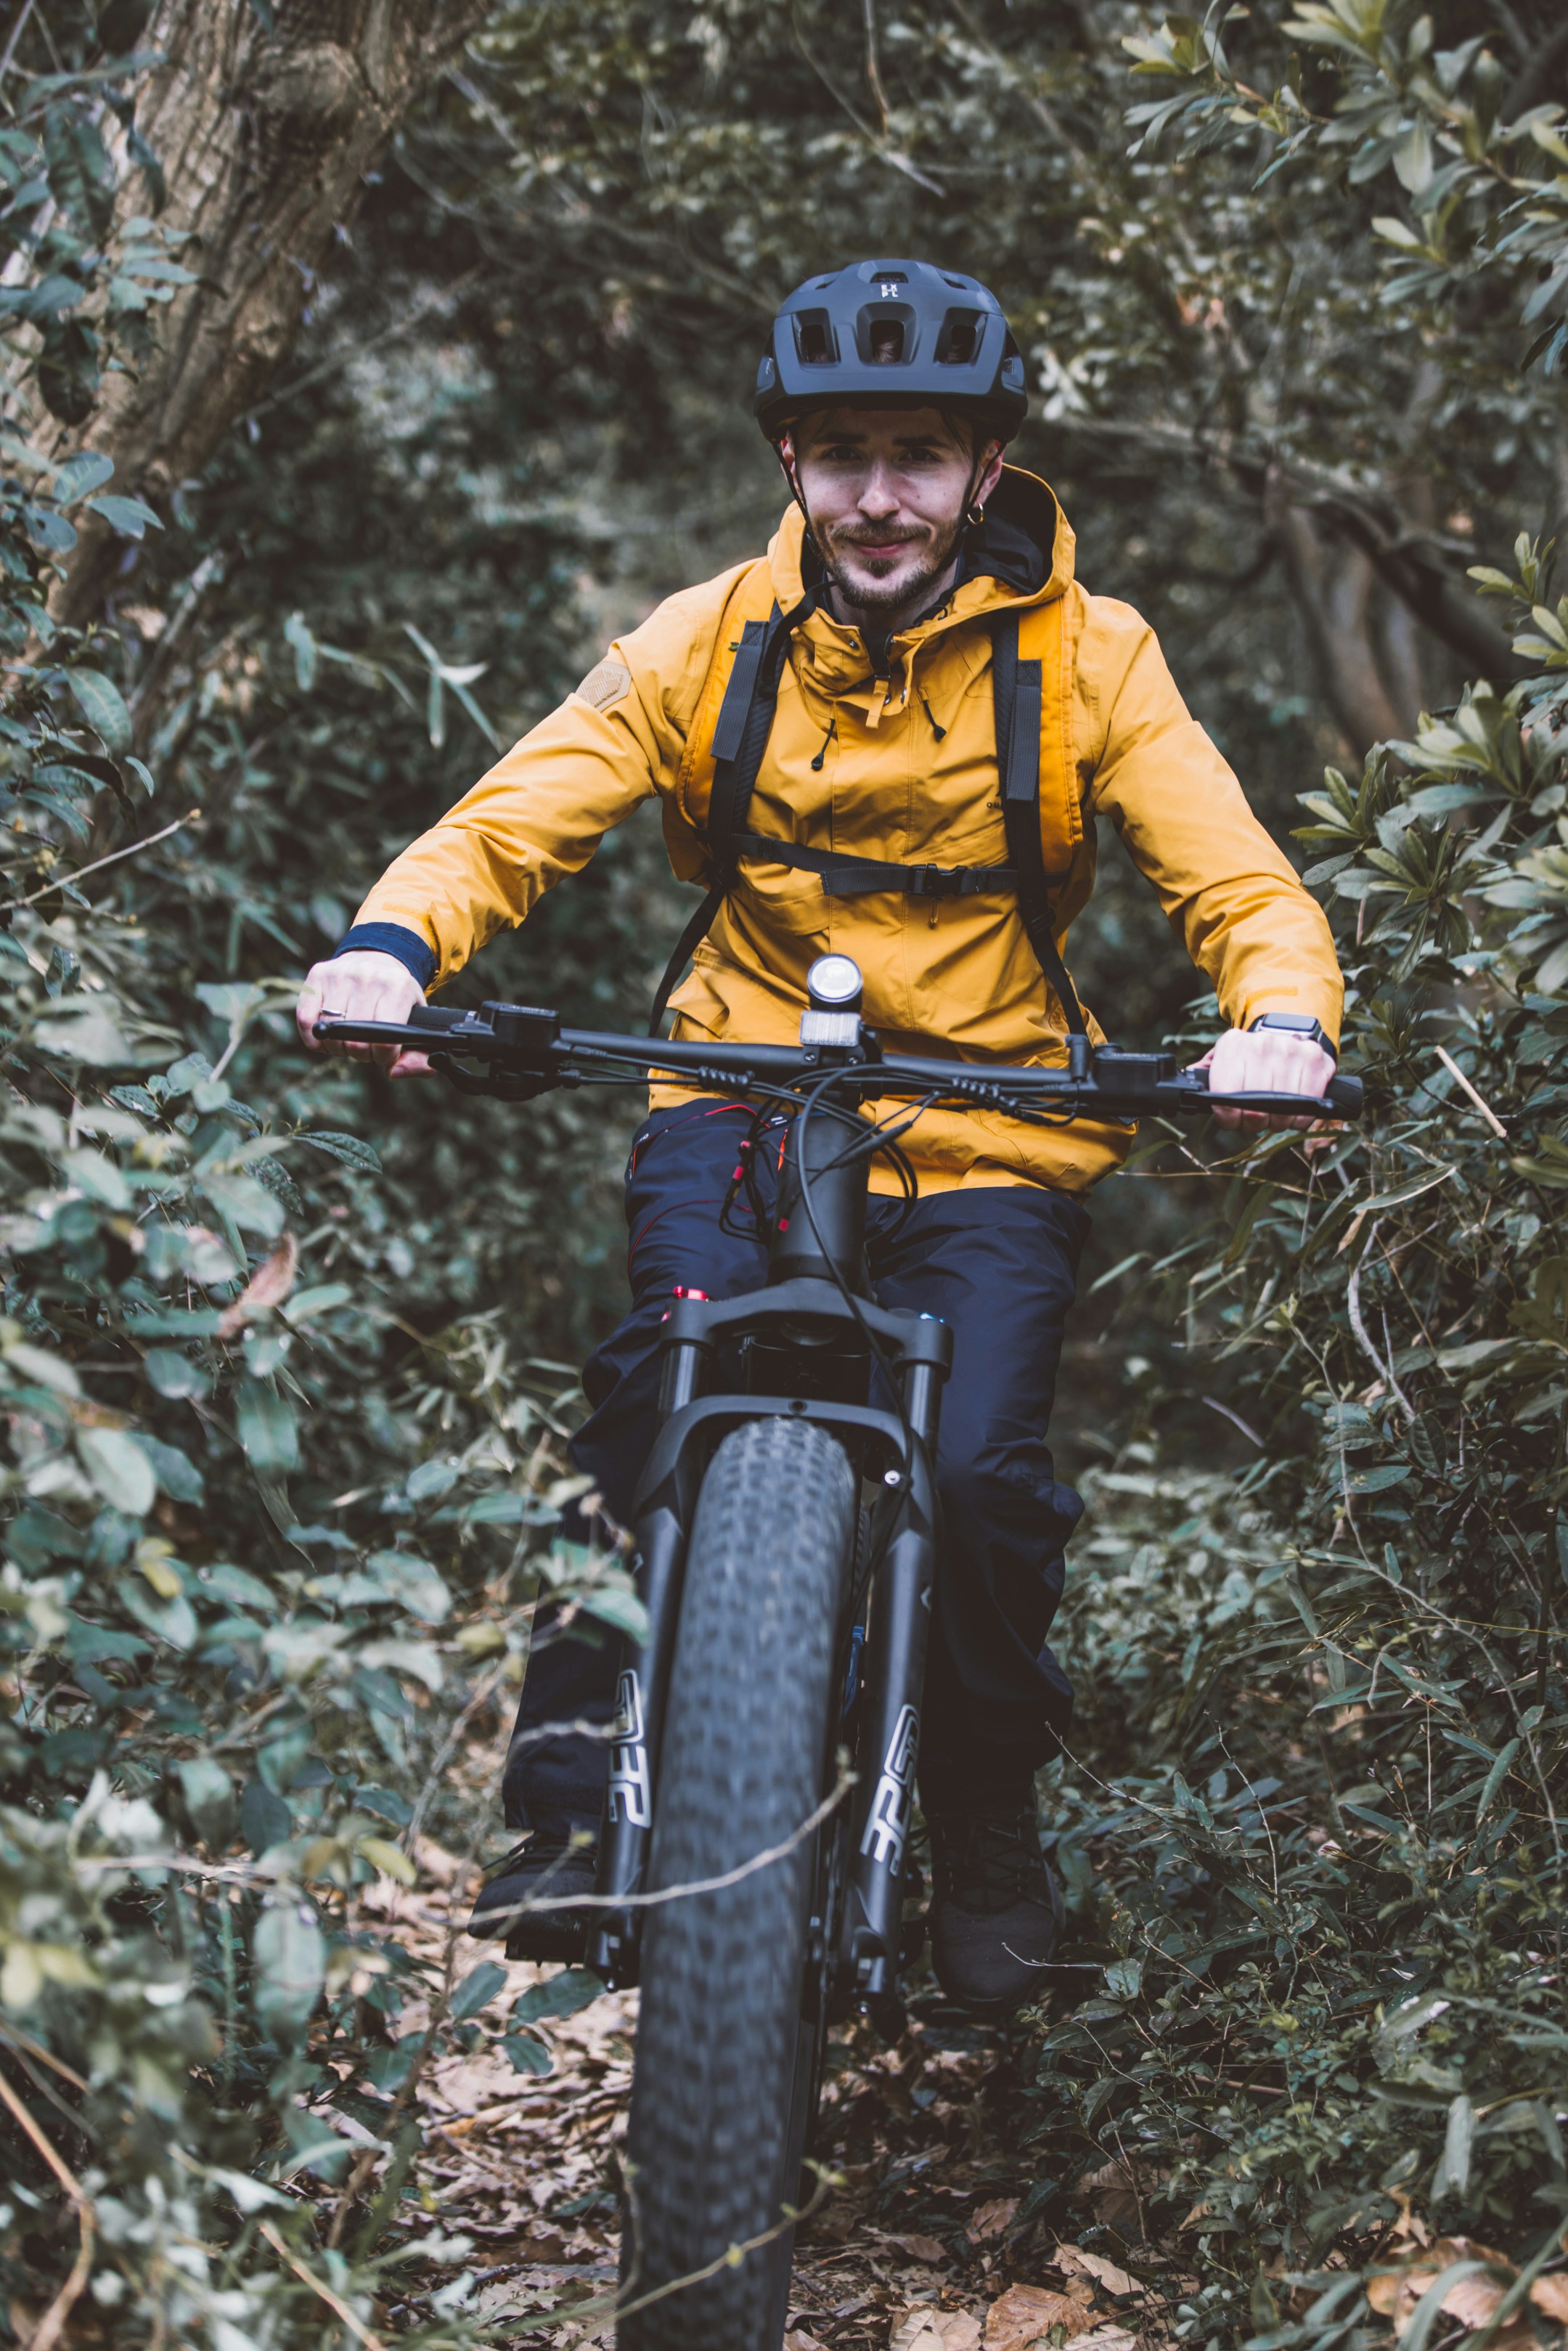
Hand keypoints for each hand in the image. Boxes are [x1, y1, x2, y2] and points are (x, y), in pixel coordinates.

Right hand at [296, 951, 431, 1077]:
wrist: (379, 958)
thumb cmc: (399, 998)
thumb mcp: (419, 1023)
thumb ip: (419, 1058)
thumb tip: (393, 1072)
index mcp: (398, 987)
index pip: (385, 1042)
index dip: (383, 1057)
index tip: (384, 1053)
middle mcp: (369, 976)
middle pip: (355, 1042)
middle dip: (362, 1054)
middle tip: (367, 1046)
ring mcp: (341, 974)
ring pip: (331, 1034)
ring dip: (339, 1047)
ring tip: (349, 1039)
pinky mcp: (318, 975)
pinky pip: (307, 1020)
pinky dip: (315, 1039)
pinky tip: (327, 1038)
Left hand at [1190, 1026, 1337, 1131]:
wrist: (1289, 1026)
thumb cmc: (1251, 1053)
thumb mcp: (1224, 1056)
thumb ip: (1203, 1073)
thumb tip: (1180, 1088)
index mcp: (1233, 1045)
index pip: (1225, 1097)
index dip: (1227, 1116)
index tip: (1230, 1118)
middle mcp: (1263, 1045)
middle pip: (1254, 1109)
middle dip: (1252, 1122)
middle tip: (1254, 1118)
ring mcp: (1292, 1052)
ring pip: (1281, 1112)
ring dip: (1276, 1122)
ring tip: (1273, 1113)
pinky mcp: (1317, 1061)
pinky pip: (1307, 1109)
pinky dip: (1298, 1119)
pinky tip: (1293, 1110)